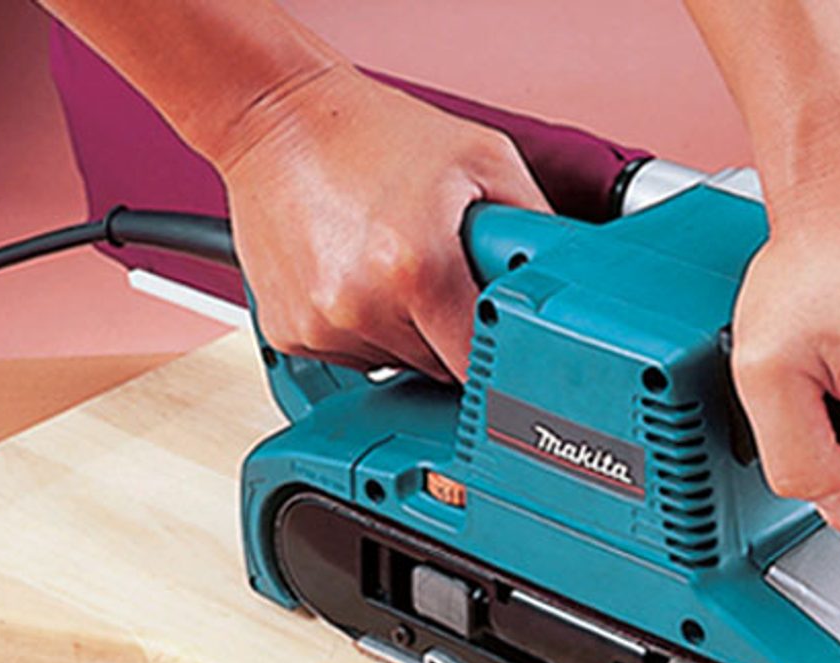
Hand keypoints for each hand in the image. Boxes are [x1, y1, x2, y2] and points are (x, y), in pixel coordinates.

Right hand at [212, 65, 549, 378]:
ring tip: (389, 265)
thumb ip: (535, 228)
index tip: (500, 343)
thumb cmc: (375, 134)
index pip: (478, 364)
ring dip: (405, 331)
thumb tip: (564, 278)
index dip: (496, 355)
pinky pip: (351, 356)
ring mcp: (321, 326)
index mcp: (416, 269)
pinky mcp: (292, 333)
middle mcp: (361, 306)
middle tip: (437, 271)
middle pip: (438, 367)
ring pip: (395, 365)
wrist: (276, 119)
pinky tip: (355, 276)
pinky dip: (362, 327)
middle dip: (449, 331)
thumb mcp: (484, 160)